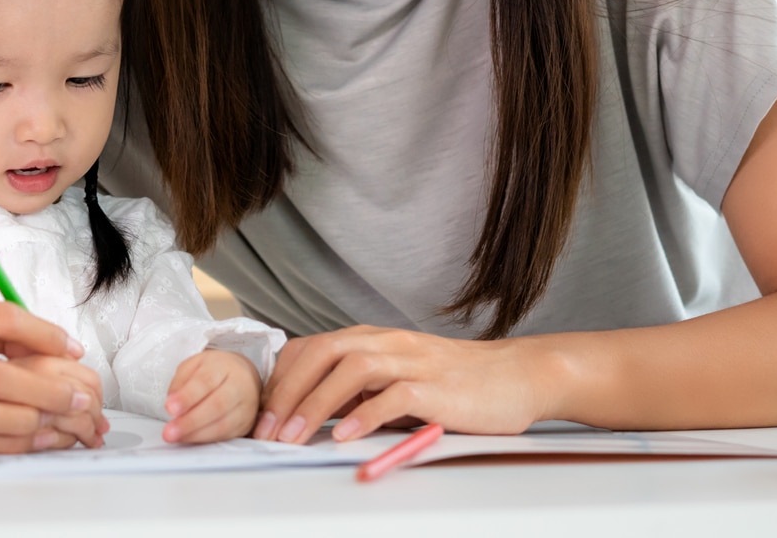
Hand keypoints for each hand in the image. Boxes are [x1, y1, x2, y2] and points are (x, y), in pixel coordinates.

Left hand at [161, 349, 261, 443]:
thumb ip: (180, 381)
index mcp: (224, 366)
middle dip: (190, 421)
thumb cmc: (215, 371)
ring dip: (196, 434)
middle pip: (217, 405)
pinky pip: (225, 435)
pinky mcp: (245, 424)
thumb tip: (172, 402)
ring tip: (176, 436)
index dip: (187, 396)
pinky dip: (205, 440)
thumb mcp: (193, 365)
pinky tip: (189, 438)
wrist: (242, 376)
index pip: (205, 381)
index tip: (170, 407)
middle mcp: (239, 385)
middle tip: (170, 430)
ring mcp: (245, 406)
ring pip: (223, 424)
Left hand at [254, 325, 552, 443]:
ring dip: (316, 404)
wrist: (517, 376)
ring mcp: (413, 362)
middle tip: (266, 431)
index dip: (280, 381)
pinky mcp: (436, 387)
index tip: (259, 416)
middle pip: (323, 353)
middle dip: (287, 392)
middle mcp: (388, 343)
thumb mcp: (398, 379)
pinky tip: (345, 437)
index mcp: (374, 339)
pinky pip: (394, 396)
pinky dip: (364, 415)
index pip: (311, 348)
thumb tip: (309, 411)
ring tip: (293, 438)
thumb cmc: (455, 384)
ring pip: (352, 369)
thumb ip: (359, 388)